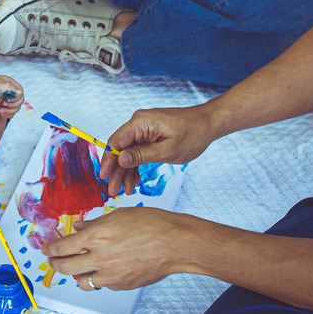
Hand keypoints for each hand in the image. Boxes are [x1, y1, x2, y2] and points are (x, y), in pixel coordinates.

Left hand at [0, 75, 24, 117]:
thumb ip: (10, 88)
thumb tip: (20, 92)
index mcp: (13, 85)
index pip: (20, 95)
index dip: (15, 99)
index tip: (6, 100)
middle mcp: (13, 93)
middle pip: (19, 103)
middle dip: (12, 106)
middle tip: (2, 104)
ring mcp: (9, 100)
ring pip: (16, 109)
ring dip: (9, 111)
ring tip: (0, 110)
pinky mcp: (5, 106)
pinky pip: (11, 113)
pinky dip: (7, 114)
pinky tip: (0, 112)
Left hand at [41, 207, 190, 289]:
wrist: (174, 243)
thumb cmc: (151, 224)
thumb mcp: (118, 215)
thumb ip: (94, 224)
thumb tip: (77, 227)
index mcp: (97, 236)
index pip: (62, 247)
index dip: (50, 250)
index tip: (46, 249)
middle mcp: (100, 257)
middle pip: (65, 268)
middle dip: (55, 265)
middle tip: (53, 262)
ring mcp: (111, 274)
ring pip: (82, 282)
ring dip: (77, 275)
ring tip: (79, 268)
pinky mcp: (122, 284)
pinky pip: (103, 284)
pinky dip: (100, 278)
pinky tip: (106, 268)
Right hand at [101, 107, 215, 196]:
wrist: (208, 124)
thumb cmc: (192, 134)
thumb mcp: (167, 150)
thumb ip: (142, 155)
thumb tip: (120, 159)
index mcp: (141, 122)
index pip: (116, 142)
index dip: (108, 161)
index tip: (104, 177)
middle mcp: (138, 122)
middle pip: (120, 148)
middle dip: (116, 170)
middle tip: (113, 191)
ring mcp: (143, 128)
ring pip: (127, 152)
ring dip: (125, 171)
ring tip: (126, 190)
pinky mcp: (149, 134)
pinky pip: (137, 150)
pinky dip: (135, 165)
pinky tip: (135, 180)